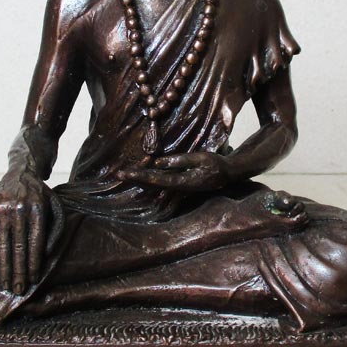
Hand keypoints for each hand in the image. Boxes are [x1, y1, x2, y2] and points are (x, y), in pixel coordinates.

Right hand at [0, 168, 46, 294]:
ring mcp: (2, 207)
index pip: (36, 242)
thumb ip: (55, 231)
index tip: (33, 281)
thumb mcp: (56, 208)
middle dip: (19, 271)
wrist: (22, 172)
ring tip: (6, 284)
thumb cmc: (42, 197)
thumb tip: (45, 256)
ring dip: (4, 267)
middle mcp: (20, 207)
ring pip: (3, 243)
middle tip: (19, 289)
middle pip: (19, 246)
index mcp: (39, 208)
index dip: (34, 263)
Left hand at [117, 151, 234, 190]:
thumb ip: (180, 161)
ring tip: (124, 176)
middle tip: (118, 175)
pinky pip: (160, 183)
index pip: (156, 179)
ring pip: (154, 185)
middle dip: (135, 179)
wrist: (228, 175)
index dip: (140, 176)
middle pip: (152, 184)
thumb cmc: (216, 164)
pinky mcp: (180, 184)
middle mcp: (178, 187)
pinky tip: (140, 178)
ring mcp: (179, 187)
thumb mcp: (201, 158)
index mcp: (183, 181)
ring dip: (140, 180)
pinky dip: (148, 180)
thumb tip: (158, 162)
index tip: (126, 173)